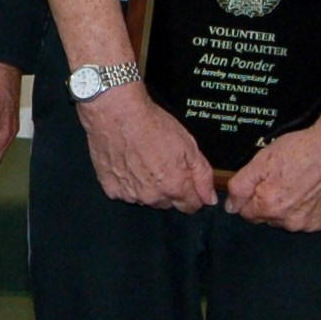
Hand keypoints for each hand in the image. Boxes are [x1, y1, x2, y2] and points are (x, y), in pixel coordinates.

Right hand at [78, 84, 215, 212]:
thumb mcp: (189, 145)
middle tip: (162, 163)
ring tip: (143, 160)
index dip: (193, 194)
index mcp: (174, 186)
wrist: (117, 113)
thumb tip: (209, 198)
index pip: (191, 206)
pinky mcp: (111, 189)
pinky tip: (128, 163)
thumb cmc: (152, 124)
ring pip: (146, 199)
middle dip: (169, 189)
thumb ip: (203, 175)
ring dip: (147, 186)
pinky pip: (124, 192)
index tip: (187, 181)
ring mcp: (130, 194)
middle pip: (167, 203)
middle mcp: (152, 196)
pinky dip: (127, 182)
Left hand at [223, 117, 320, 231]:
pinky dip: (312, 208)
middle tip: (284, 179)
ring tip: (302, 183)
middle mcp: (290, 222)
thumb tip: (231, 207)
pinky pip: (313, 219)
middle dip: (271, 202)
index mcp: (270, 207)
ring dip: (292, 207)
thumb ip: (241, 186)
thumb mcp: (262, 160)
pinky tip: (316, 190)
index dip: (252, 196)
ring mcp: (312, 224)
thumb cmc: (302, 149)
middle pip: (269, 218)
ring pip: (291, 220)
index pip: (247, 213)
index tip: (264, 182)